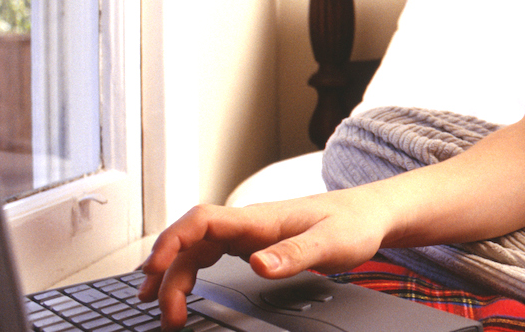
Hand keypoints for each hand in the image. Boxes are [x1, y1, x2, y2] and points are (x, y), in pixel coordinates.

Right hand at [137, 190, 386, 330]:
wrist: (370, 214)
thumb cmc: (353, 223)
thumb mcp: (331, 242)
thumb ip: (295, 253)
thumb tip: (259, 264)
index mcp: (261, 218)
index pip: (202, 220)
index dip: (172, 240)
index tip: (154, 268)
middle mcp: (249, 223)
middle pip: (192, 241)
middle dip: (168, 272)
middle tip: (164, 311)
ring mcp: (250, 234)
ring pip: (198, 249)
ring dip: (175, 274)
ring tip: (159, 306)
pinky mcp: (255, 244)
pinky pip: (211, 254)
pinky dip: (190, 271)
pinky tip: (182, 287)